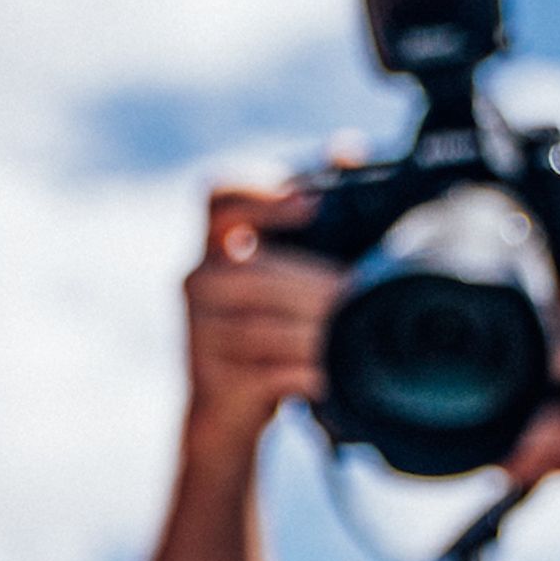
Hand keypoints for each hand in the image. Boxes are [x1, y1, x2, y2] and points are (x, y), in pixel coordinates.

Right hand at [179, 188, 338, 465]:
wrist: (225, 414)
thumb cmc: (266, 332)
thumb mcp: (285, 271)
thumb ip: (313, 217)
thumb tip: (348, 147)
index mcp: (216, 244)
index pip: (218, 196)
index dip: (261, 194)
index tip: (310, 206)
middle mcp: (199, 279)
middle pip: (259, 271)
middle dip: (316, 284)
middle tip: (360, 293)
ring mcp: (199, 331)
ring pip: (264, 325)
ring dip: (316, 331)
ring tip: (357, 334)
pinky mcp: (212, 378)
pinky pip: (267, 372)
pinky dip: (306, 373)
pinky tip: (333, 375)